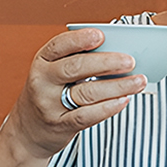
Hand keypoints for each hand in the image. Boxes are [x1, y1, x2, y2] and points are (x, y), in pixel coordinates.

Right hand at [0, 28, 145, 160]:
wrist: (28, 131)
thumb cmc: (49, 94)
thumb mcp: (52, 73)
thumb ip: (76, 60)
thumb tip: (117, 51)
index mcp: (42, 62)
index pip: (59, 45)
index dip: (80, 39)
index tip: (101, 35)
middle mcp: (43, 81)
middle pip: (76, 68)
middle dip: (107, 63)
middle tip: (130, 61)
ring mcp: (49, 105)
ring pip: (87, 92)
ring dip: (117, 86)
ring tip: (138, 81)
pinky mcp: (60, 125)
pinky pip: (87, 116)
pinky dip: (108, 107)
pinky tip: (124, 100)